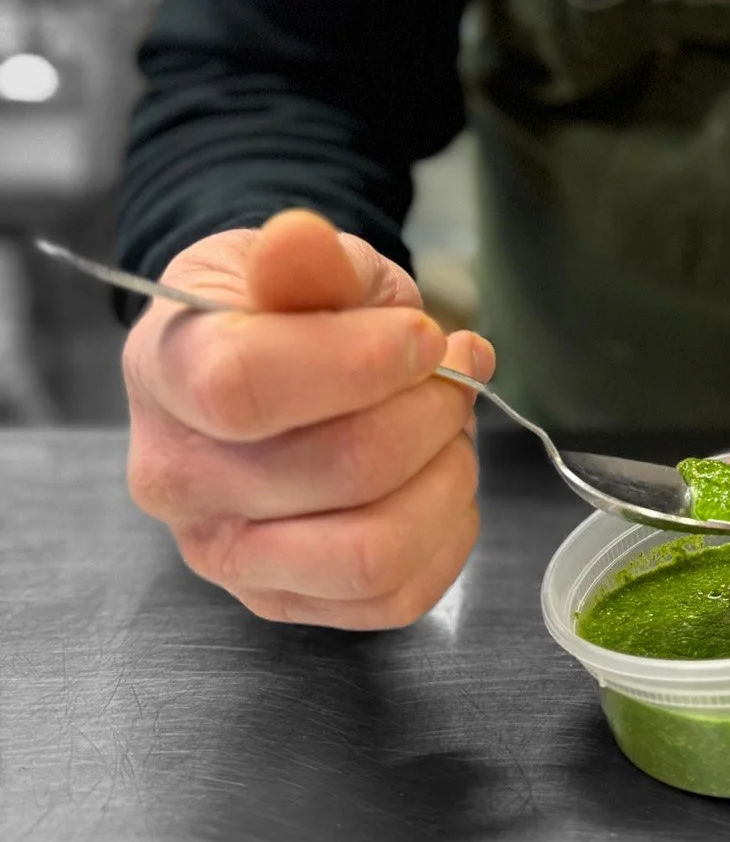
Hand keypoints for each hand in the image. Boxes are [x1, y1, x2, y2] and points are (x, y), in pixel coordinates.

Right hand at [124, 209, 494, 628]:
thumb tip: (297, 239)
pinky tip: (440, 477)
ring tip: (448, 426)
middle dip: (431, 411)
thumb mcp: (296, 263)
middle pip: (339, 469)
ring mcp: (227, 556)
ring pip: (372, 553)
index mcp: (165, 375)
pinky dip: (448, 534)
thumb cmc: (280, 311)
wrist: (262, 367)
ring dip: (446, 477)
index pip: (247, 387)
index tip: (422, 335)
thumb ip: (306, 259)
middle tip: (452, 372)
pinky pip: (395, 599)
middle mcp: (178, 482)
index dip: (361, 360)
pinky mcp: (284, 603)